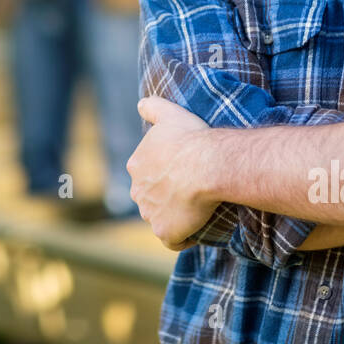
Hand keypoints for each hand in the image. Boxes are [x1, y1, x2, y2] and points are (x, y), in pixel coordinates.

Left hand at [129, 97, 219, 250]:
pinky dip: (181, 239)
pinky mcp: (165, 232)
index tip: (181, 173)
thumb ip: (152, 106)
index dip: (163, 174)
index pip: (146, 173)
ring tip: (195, 211)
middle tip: (190, 192)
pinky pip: (173, 241)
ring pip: (160, 219)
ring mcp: (150, 214)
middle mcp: (137, 191)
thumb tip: (140, 103)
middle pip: (150, 197)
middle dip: (165, 197)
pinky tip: (193, 233)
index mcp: (136, 165)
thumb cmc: (191, 138)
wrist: (208, 165)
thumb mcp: (170, 113)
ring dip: (173, 217)